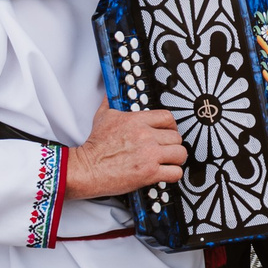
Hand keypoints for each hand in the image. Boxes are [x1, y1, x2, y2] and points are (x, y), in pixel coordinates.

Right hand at [67, 105, 184, 196]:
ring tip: (168, 161)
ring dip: (176, 158)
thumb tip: (111, 93)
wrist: (87, 168)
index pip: (168, 118)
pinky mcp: (150, 173)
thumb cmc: (94, 146)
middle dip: (173, 144)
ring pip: (180, 153)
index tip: (169, 132)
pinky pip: (175, 173)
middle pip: (176, 137)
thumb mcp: (103, 117)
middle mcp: (146, 136)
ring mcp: (149, 154)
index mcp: (137, 120)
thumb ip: (111, 103)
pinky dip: (173, 174)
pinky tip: (166, 173)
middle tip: (167, 149)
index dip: (172, 126)